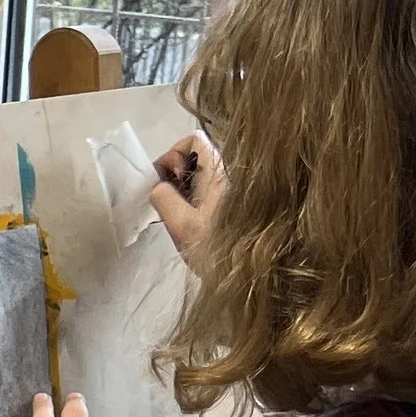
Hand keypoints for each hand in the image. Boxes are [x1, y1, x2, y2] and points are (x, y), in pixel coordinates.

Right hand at [149, 130, 224, 260]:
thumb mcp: (183, 226)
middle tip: (169, 201)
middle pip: (196, 156)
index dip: (173, 154)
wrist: (256, 277)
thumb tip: (158, 186)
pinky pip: (209, 191)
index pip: (194, 139)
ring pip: (201, 175)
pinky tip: (194, 223)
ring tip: (180, 215)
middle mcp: (229, 174)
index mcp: (219, 172)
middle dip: (175, 174)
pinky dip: (195, 200)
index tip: (166, 180)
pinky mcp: (234, 205)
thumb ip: (164, 198)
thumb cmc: (219, 251)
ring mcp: (233, 190)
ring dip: (183, 190)